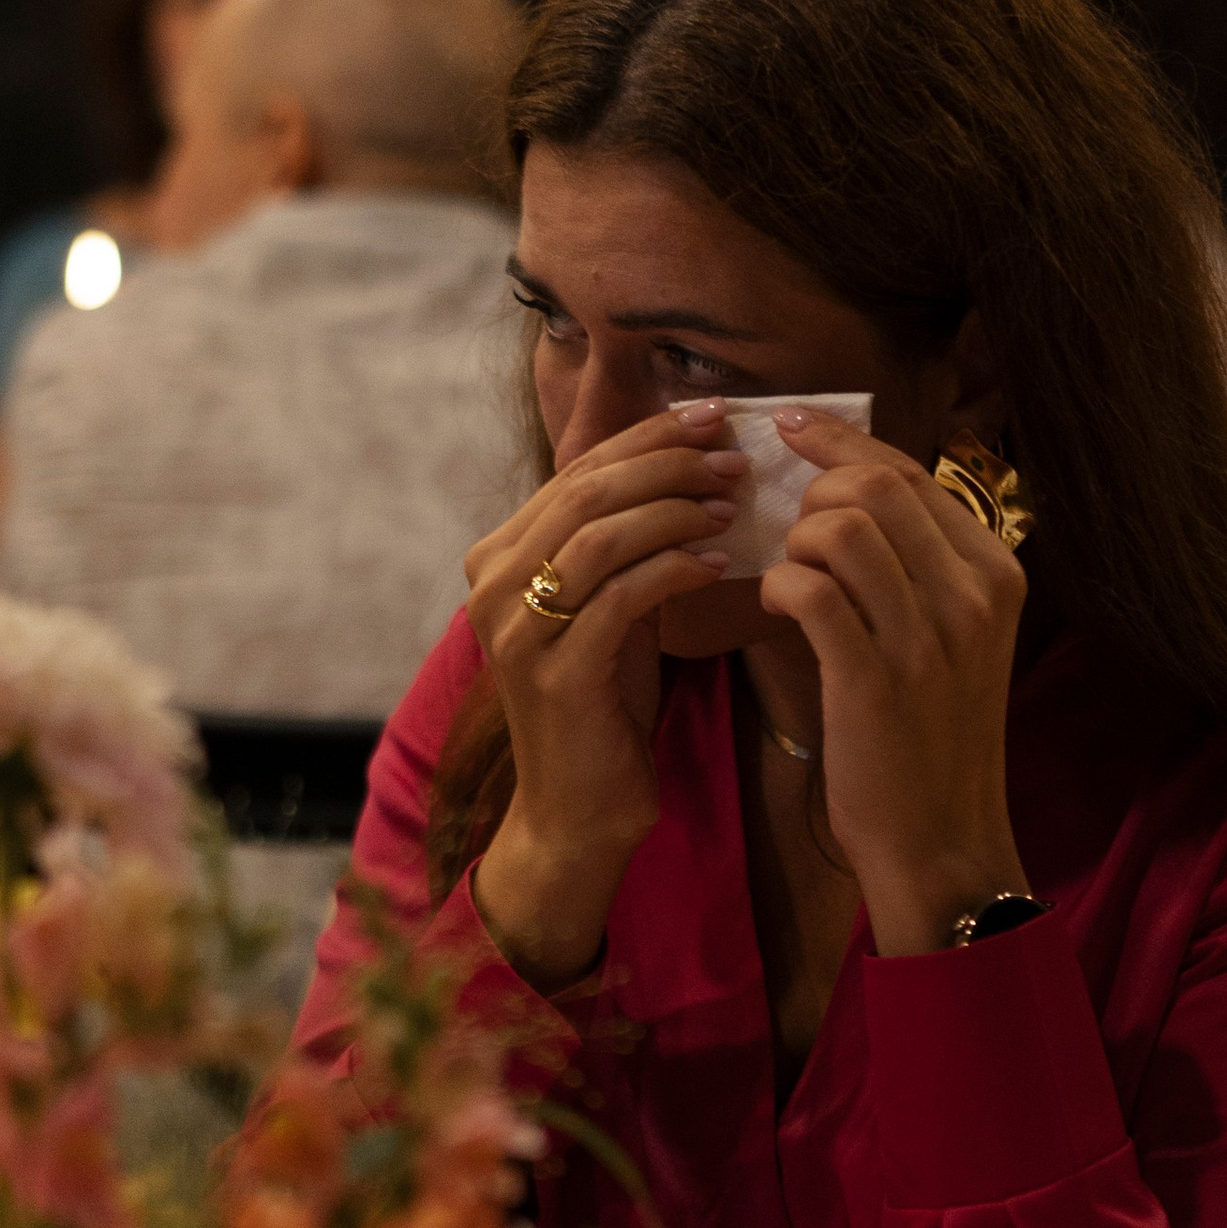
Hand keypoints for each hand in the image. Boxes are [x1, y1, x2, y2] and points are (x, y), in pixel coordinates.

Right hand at [465, 401, 746, 987]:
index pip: (577, 471)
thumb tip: (690, 462)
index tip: (714, 417)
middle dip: (668, 463)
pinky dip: (676, 569)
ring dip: (677, 509)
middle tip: (733, 455)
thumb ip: (624, 542)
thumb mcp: (608, 608)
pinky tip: (719, 564)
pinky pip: (625, 596)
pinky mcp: (555, 671)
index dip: (647, 437)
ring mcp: (517, 629)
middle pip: (588, 490)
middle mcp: (492, 584)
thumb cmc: (603, 704)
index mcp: (498, 557)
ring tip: (732, 503)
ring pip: (603, 535)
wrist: (579, 810)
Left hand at [761, 411, 1030, 956]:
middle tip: (792, 530)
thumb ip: (921, 564)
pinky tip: (778, 607)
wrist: (941, 838)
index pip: (913, 473)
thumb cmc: (932, 736)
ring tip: (792, 577)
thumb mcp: (954, 638)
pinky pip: (811, 590)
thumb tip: (853, 487)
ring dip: (796, 542)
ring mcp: (928, 637)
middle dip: (813, 492)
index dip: (841, 443)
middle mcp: (973, 596)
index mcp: (996, 573)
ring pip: (843, 529)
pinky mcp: (874, 678)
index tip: (790, 428)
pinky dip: (781, 586)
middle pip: (877, 486)